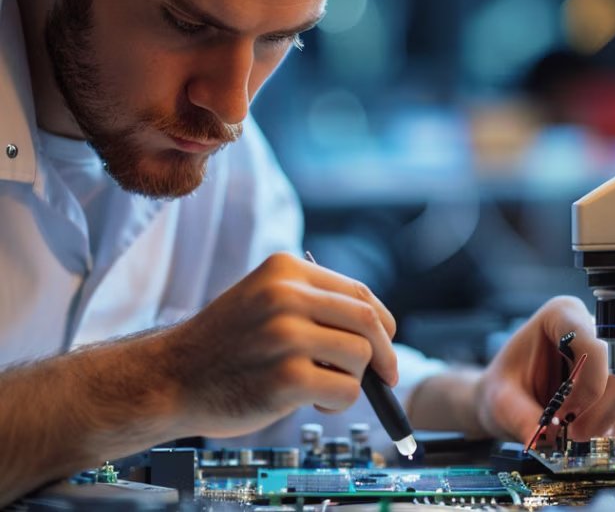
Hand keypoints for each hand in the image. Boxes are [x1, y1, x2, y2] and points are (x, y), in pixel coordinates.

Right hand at [160, 252, 396, 437]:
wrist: (170, 378)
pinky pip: (346, 390)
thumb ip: (314, 305)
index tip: (387, 342)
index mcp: (285, 270)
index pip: (358, 292)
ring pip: (361, 356)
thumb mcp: (265, 301)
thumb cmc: (225, 344)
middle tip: (386, 375)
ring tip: (322, 387)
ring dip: (353, 379)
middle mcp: (286, 295)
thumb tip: (379, 330)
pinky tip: (313, 402)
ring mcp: (285, 336)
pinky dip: (339, 402)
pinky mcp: (285, 378)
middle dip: (384, 352)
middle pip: (368, 320)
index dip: (382, 320)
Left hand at [475, 296, 614, 442]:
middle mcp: (594, 329)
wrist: (509, 398)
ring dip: (609, 424)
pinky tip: (593, 439)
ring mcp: (612, 356)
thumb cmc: (506, 386)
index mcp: (563, 315)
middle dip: (601, 411)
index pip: (595, 344)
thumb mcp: (501, 399)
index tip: (565, 415)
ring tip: (578, 440)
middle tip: (574, 436)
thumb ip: (520, 417)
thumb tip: (544, 439)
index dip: (588, 385)